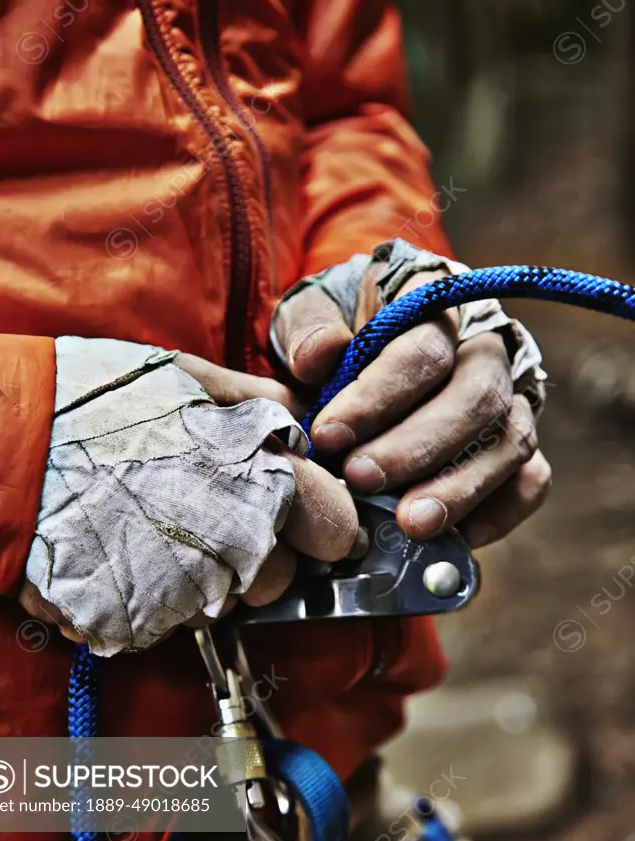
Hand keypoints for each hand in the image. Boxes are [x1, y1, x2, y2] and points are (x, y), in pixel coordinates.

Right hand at [19, 350, 356, 649]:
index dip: (321, 520)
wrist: (4, 444)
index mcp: (261, 482)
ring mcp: (185, 590)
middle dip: (261, 555)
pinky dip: (155, 593)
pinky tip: (127, 550)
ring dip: (206, 578)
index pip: (334, 528)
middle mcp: (233, 544)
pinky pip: (169, 619)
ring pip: (224, 605)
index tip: (299, 512)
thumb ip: (256, 400)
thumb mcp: (184, 376)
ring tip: (159, 529)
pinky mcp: (136, 621)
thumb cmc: (97, 400)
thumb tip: (303, 412)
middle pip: (282, 579)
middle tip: (215, 517)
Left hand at [275, 269, 550, 547]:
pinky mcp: (516, 444)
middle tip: (361, 479)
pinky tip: (455, 538)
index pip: (422, 350)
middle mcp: (485, 347)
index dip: (377, 397)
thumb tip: (318, 357)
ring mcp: (509, 397)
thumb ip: (310, 327)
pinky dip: (500, 512)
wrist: (366, 340)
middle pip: (476, 398)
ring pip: (510, 442)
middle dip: (417, 446)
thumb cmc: (340, 326)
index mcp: (438, 302)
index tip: (328, 435)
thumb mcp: (313, 311)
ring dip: (460, 488)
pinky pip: (530, 479)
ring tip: (409, 524)